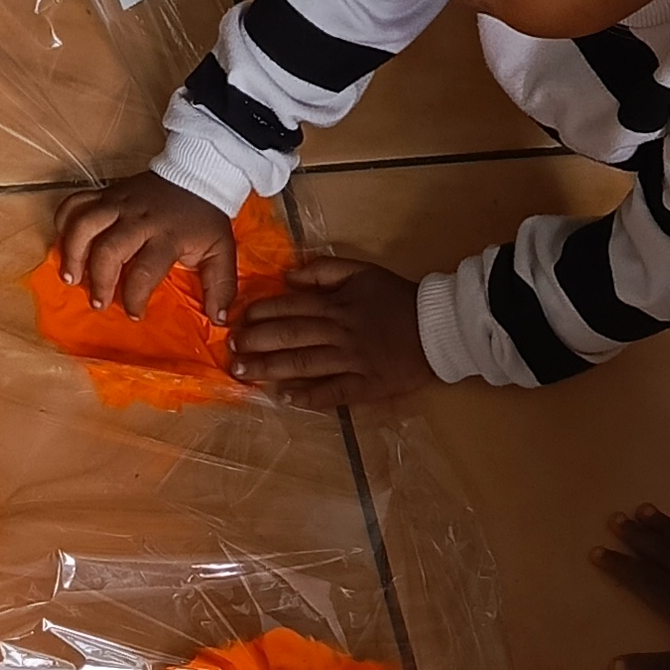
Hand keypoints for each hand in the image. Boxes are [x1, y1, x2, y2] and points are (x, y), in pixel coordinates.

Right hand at [53, 172, 236, 320]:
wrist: (197, 173)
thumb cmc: (205, 218)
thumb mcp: (222, 250)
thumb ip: (221, 286)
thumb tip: (218, 320)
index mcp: (168, 235)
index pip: (145, 271)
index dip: (134, 297)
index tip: (134, 314)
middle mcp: (139, 218)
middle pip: (108, 250)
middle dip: (100, 281)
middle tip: (99, 302)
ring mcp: (118, 202)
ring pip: (84, 225)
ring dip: (72, 253)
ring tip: (71, 278)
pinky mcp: (106, 192)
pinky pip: (75, 202)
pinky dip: (63, 221)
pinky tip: (63, 244)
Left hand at [232, 258, 432, 411]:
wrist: (439, 326)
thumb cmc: (397, 298)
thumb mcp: (362, 272)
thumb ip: (325, 270)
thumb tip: (289, 276)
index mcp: (338, 304)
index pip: (292, 307)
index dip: (262, 313)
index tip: (238, 319)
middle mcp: (341, 331)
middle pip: (291, 335)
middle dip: (257, 342)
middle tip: (231, 348)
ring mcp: (353, 360)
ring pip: (305, 363)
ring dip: (271, 369)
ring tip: (243, 373)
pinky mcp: (367, 384)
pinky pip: (334, 392)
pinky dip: (310, 396)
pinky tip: (285, 399)